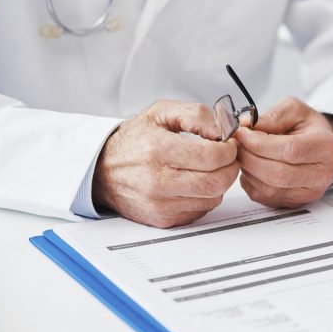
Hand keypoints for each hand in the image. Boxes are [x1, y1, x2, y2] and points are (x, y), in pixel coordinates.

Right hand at [93, 100, 238, 227]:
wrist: (102, 170)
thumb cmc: (134, 141)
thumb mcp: (161, 112)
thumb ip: (196, 114)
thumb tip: (221, 129)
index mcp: (158, 149)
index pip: (212, 156)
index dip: (229, 149)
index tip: (229, 144)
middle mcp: (157, 180)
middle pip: (217, 182)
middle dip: (230, 167)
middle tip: (227, 157)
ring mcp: (160, 203)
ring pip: (212, 198)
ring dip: (220, 183)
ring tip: (210, 169)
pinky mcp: (162, 219)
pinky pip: (201, 210)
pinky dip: (205, 197)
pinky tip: (195, 183)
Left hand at [235, 97, 332, 207]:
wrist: (318, 144)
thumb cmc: (305, 126)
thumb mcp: (293, 109)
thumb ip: (271, 116)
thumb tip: (246, 126)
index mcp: (325, 145)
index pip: (291, 150)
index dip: (260, 144)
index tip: (242, 134)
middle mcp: (323, 173)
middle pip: (279, 174)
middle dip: (250, 158)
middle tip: (238, 144)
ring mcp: (310, 192)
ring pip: (269, 189)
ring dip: (249, 171)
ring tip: (244, 153)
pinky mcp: (295, 203)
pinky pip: (264, 198)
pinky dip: (251, 182)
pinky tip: (251, 167)